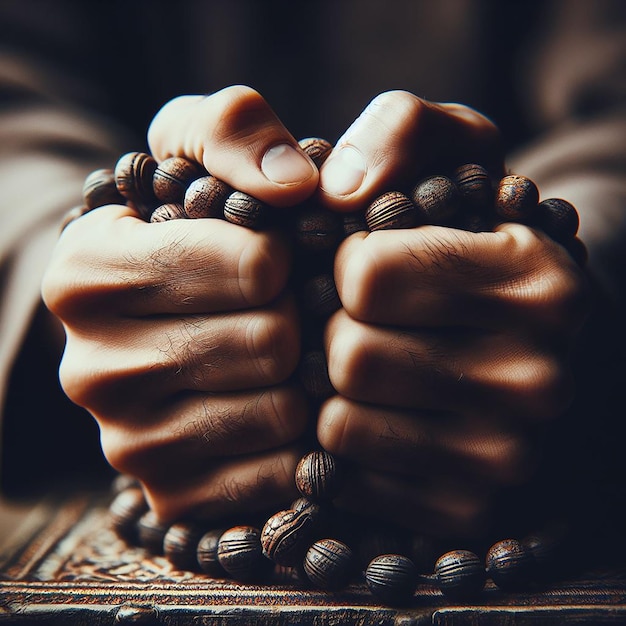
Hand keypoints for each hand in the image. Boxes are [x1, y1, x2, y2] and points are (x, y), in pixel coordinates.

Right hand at [42, 86, 319, 522]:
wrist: (165, 311)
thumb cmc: (185, 224)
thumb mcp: (195, 147)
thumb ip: (238, 130)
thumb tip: (293, 186)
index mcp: (83, 275)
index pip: (250, 267)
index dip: (282, 253)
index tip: (273, 251)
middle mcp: (89, 369)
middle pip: (269, 342)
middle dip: (295, 316)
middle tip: (284, 305)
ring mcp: (126, 443)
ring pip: (279, 412)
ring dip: (300, 376)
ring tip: (282, 350)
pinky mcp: (171, 494)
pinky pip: (277, 473)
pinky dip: (298, 438)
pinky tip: (281, 402)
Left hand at [314, 91, 589, 538]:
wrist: (530, 332)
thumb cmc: (478, 238)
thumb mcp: (456, 152)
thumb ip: (399, 131)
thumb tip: (338, 189)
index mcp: (539, 281)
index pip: (368, 277)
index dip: (347, 263)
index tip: (366, 264)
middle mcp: (539, 377)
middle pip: (351, 357)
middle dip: (336, 330)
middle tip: (358, 321)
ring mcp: (510, 456)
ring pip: (341, 425)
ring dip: (335, 389)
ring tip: (367, 365)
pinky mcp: (467, 510)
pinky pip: (350, 479)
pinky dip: (343, 445)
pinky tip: (371, 414)